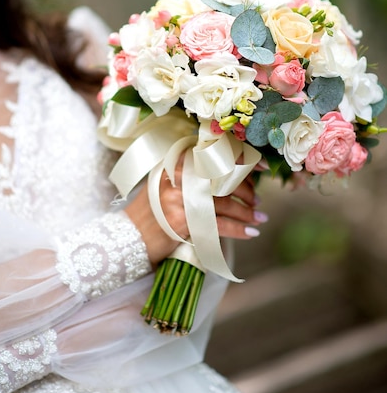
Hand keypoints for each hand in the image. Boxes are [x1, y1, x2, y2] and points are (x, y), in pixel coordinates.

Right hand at [126, 156, 265, 264]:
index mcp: (177, 161)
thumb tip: (233, 176)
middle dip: (246, 190)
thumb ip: (194, 175)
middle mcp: (180, 175)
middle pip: (224, 178)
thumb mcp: (169, 184)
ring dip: (246, 212)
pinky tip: (250, 232)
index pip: (217, 155)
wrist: (129, 237)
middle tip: (256, 200)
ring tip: (258, 217)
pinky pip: (220, 225)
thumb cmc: (152, 211)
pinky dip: (238, 230)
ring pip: (225, 202)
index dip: (243, 160)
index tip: (263, 167)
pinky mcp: (184, 221)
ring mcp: (181, 198)